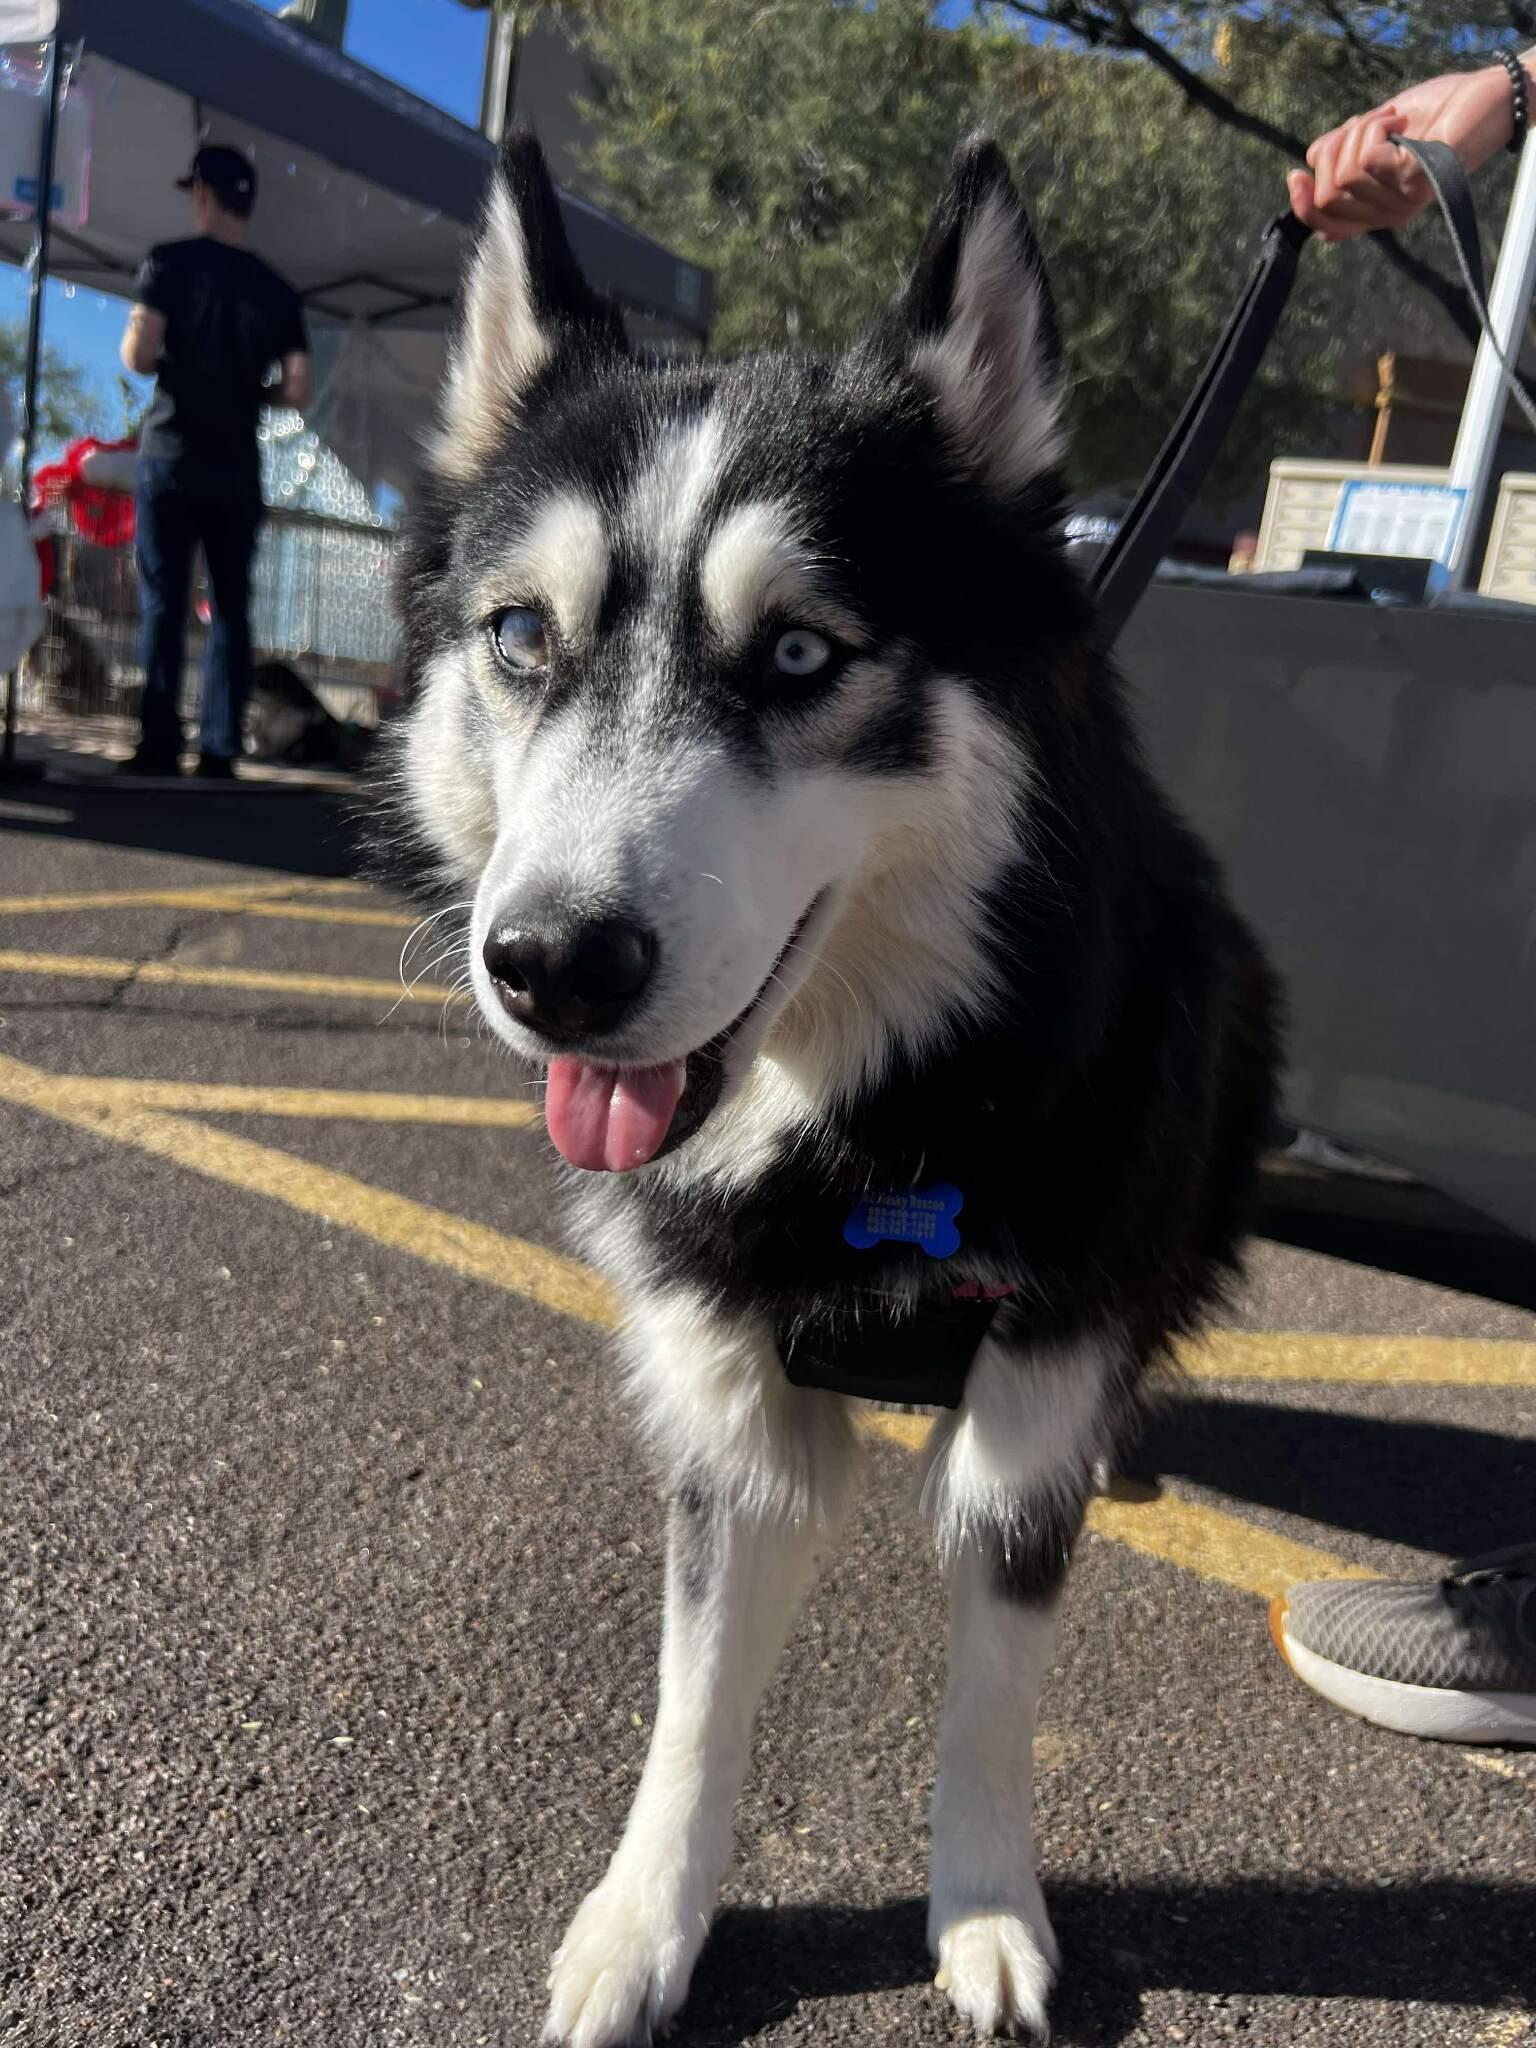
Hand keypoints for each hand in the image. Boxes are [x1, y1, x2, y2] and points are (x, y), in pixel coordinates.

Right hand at [1288, 64, 1525, 241]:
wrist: (1484, 101)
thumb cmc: (1433, 115)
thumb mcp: (1374, 133)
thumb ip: (1342, 150)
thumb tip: (1309, 160)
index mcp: (1376, 209)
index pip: (1325, 226)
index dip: (1302, 205)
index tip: (1296, 173)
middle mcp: (1387, 215)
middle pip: (1327, 198)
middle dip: (1330, 153)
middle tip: (1359, 125)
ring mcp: (1401, 202)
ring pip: (1345, 174)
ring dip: (1357, 132)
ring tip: (1388, 118)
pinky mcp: (1413, 181)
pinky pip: (1367, 159)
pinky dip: (1374, 127)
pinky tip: (1397, 119)